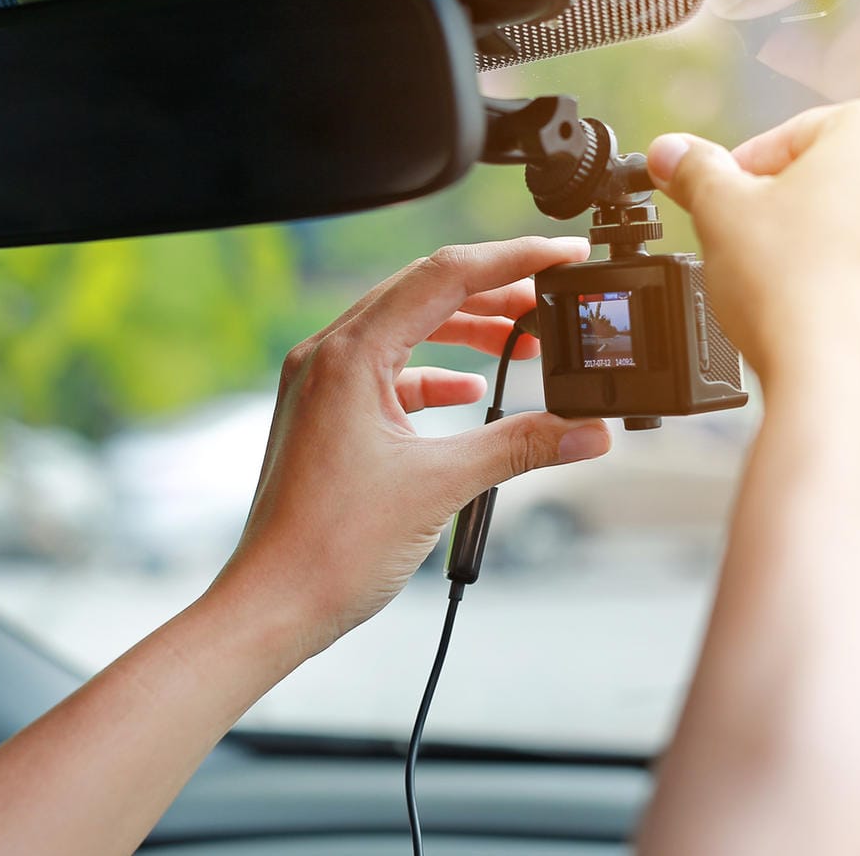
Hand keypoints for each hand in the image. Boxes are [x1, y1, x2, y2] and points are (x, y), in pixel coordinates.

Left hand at [216, 237, 613, 656]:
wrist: (273, 605)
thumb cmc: (329, 549)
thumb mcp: (440, 486)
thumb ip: (520, 446)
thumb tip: (586, 430)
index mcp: (348, 354)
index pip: (443, 275)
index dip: (512, 259)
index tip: (562, 254)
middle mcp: (327, 356)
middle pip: (424, 292)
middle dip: (494, 291)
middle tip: (553, 297)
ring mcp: (320, 385)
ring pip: (405, 329)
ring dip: (466, 331)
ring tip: (522, 341)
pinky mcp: (324, 416)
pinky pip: (388, 372)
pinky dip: (433, 374)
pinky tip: (469, 392)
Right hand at [646, 98, 859, 402]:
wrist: (838, 381)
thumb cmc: (787, 284)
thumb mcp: (719, 210)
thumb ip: (696, 170)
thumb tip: (670, 154)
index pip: (801, 135)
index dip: (752, 170)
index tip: (727, 199)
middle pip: (853, 180)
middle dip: (806, 208)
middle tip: (760, 245)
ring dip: (847, 251)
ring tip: (798, 287)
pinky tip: (836, 319)